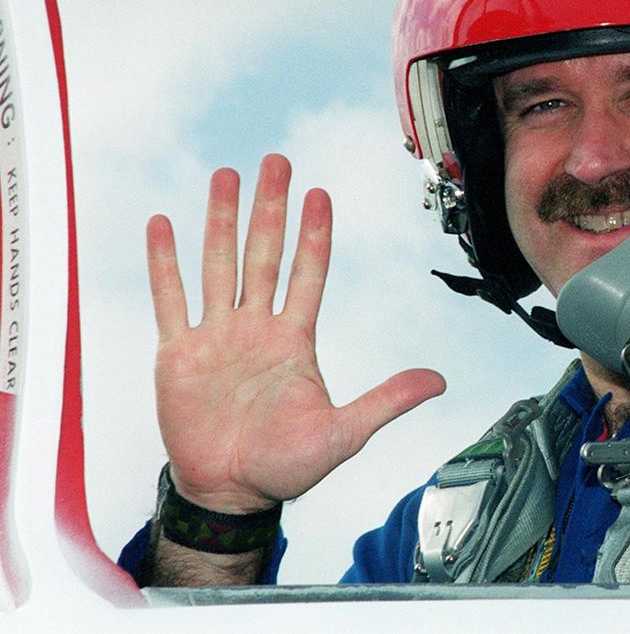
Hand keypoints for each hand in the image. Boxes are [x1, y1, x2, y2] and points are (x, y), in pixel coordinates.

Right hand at [148, 153, 444, 513]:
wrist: (231, 493)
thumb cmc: (286, 467)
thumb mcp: (345, 432)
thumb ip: (387, 400)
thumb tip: (440, 380)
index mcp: (294, 340)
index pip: (307, 273)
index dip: (314, 234)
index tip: (319, 195)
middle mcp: (256, 328)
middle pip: (263, 254)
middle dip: (269, 208)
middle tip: (276, 162)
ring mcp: (216, 337)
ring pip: (218, 265)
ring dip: (220, 221)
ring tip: (225, 176)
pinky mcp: (178, 355)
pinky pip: (171, 300)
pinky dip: (165, 263)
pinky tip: (163, 224)